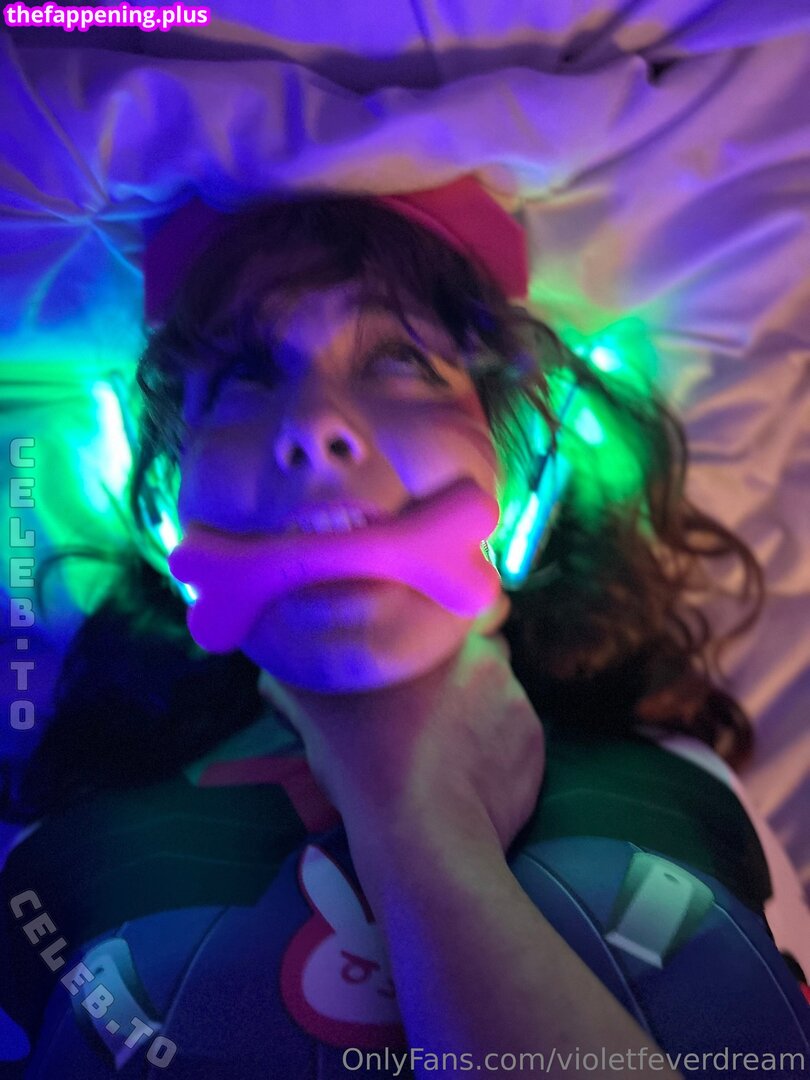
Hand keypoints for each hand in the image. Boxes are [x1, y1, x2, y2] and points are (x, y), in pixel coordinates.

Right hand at [258, 595, 544, 855]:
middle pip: (469, 641)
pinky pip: (513, 727)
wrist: (426, 835)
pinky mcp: (534, 734)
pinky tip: (467, 768)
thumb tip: (276, 659)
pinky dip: (495, 742)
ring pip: (494, 684)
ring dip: (475, 702)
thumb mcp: (308, 707)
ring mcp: (514, 692)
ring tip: (443, 741)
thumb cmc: (362, 762)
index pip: (437, 604)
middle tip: (424, 701)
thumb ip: (291, 671)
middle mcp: (480, 649)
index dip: (426, 623)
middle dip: (452, 663)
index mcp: (426, 629)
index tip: (413, 650)